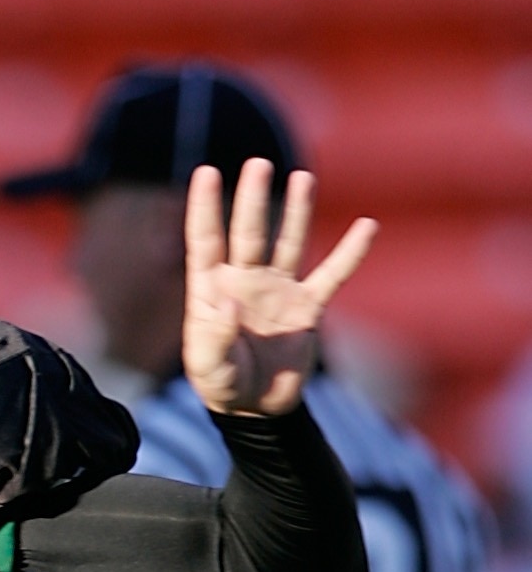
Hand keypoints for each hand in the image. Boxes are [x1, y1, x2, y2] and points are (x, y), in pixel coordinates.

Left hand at [182, 160, 375, 417]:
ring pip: (287, 242)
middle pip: (249, 233)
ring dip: (296, 210)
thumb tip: (229, 300)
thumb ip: (214, 337)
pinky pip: (333, 275)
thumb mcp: (209, 369)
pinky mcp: (307, 306)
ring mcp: (278, 289)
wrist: (256, 408)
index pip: (206, 241)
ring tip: (301, 178)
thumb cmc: (222, 386)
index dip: (204, 208)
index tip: (206, 173)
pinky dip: (350, 253)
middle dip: (253, 199)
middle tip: (258, 164)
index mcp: (212, 290)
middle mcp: (245, 280)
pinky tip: (367, 227)